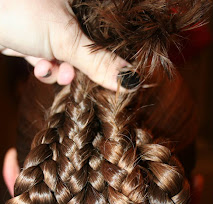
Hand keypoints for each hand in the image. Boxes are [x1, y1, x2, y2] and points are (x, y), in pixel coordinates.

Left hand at [0, 0, 127, 88]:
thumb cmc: (20, 9)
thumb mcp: (65, 39)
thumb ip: (98, 62)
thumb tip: (131, 81)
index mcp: (88, 5)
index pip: (110, 37)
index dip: (112, 59)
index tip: (111, 78)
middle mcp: (74, 14)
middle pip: (90, 52)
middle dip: (78, 68)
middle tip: (70, 72)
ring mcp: (56, 27)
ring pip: (71, 60)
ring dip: (60, 71)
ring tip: (48, 67)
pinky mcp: (42, 39)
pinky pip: (53, 61)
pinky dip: (46, 68)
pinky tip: (38, 65)